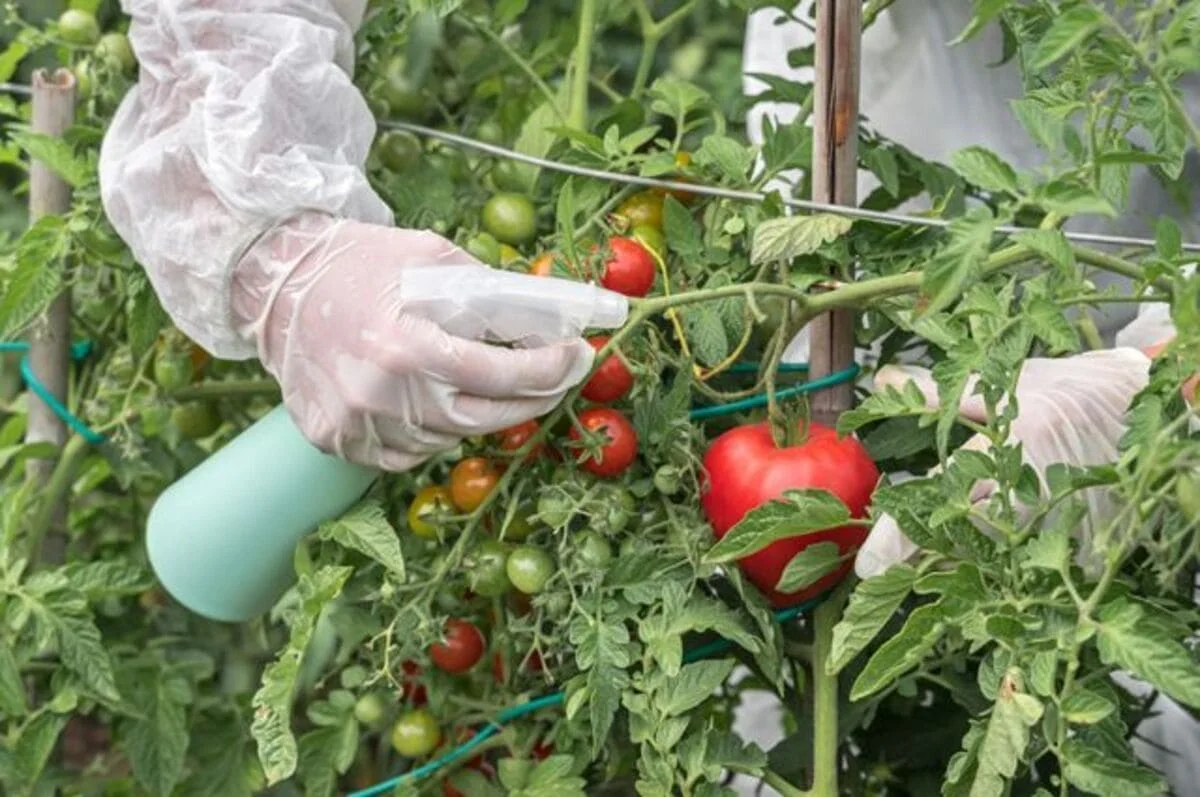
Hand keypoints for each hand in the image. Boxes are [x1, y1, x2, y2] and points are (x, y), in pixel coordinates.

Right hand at [230, 212, 627, 471]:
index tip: (579, 356)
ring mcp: (356, 425)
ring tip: (492, 383)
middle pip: (485, 418)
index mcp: (406, 345)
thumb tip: (550, 322)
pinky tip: (437, 401)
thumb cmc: (360, 263)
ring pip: (449, 440)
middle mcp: (381, 395)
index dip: (552, 370)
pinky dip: (434, 432)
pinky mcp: (337, 441)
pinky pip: (408, 453)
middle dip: (533, 398)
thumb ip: (492, 295)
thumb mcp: (433, 259)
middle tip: (558, 378)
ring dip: (481, 414)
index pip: (501, 375)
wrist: (275, 284)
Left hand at [854, 349, 1151, 578]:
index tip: (868, 567)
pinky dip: (999, 566)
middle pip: (962, 545)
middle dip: (922, 556)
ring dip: (958, 562)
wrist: (1149, 411)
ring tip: (929, 559)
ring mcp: (1062, 527)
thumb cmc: (1069, 393)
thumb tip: (886, 378)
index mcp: (1012, 450)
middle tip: (884, 567)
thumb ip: (941, 394)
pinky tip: (982, 559)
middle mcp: (1034, 495)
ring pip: (993, 561)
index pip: (941, 505)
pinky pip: (1027, 568)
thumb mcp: (1004, 387)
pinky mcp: (1082, 549)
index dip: (899, 539)